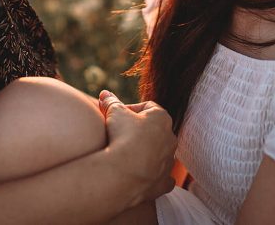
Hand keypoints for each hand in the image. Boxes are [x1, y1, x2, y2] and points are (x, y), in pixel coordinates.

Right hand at [99, 91, 175, 205]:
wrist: (125, 172)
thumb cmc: (122, 136)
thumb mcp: (114, 113)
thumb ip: (111, 102)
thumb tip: (104, 94)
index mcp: (162, 118)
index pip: (148, 107)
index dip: (131, 109)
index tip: (117, 116)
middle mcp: (170, 138)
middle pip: (155, 130)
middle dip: (139, 131)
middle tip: (120, 135)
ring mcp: (169, 161)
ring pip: (160, 153)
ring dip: (146, 152)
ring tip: (126, 155)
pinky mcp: (164, 181)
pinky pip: (164, 178)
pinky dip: (155, 176)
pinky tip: (143, 175)